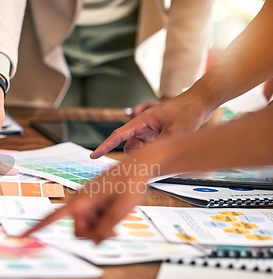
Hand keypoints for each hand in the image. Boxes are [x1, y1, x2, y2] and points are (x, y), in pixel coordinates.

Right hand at [22, 154, 154, 243]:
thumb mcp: (120, 209)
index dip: (38, 227)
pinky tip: (115, 217)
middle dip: (94, 233)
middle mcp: (80, 201)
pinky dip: (103, 221)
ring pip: (88, 226)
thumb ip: (106, 227)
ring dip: (101, 228)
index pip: (53, 217)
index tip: (23, 235)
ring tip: (117, 222)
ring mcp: (88, 202)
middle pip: (78, 229)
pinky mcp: (94, 202)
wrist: (137, 167)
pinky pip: (94, 219)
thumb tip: (95, 241)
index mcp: (81, 202)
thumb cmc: (129, 183)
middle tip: (113, 232)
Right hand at [91, 95, 212, 156]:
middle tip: (158, 149)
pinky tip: (169, 141)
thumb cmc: (187, 111)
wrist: (201, 102)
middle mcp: (143, 125)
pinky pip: (149, 147)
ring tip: (168, 142)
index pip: (118, 135)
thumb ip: (160, 146)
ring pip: (140, 148)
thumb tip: (149, 159)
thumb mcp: (176, 131)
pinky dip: (156, 149)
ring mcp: (149, 130)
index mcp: (142, 121)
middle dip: (140, 152)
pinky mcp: (156, 133)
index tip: (93, 155)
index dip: (105, 146)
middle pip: (131, 146)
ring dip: (150, 151)